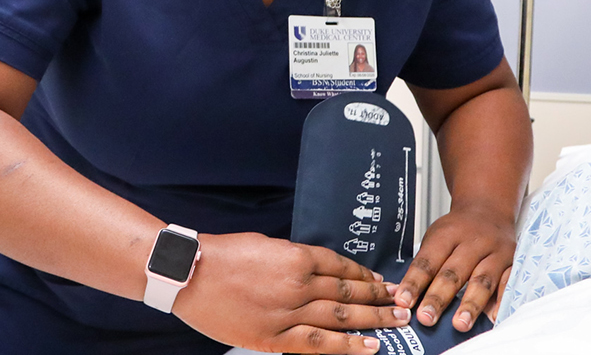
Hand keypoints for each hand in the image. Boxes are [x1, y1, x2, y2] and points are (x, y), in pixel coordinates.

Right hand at [173, 232, 408, 352]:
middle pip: (349, 292)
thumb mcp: (266, 246)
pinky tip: (368, 347)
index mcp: (295, 257)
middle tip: (402, 302)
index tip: (380, 280)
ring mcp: (287, 313)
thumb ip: (294, 261)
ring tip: (396, 322)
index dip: (364, 275)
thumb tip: (320, 274)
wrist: (188, 274)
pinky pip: (318, 344)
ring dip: (373, 320)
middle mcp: (297, 285)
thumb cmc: (222, 256)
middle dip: (379, 297)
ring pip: (341, 317)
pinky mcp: (274, 338)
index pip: (341, 267)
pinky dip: (346, 346)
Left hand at [392, 206, 515, 331]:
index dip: (414, 282)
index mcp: (447, 234)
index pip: (428, 261)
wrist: (489, 209)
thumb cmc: (457, 231)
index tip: (403, 302)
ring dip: (470, 304)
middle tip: (426, 318)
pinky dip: (500, 302)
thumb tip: (406, 299)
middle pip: (453, 272)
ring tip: (459, 325)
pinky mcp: (513, 262)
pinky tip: (491, 318)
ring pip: (481, 280)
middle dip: (438, 297)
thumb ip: (425, 267)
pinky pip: (507, 283)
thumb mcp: (436, 238)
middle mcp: (473, 241)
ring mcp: (495, 252)